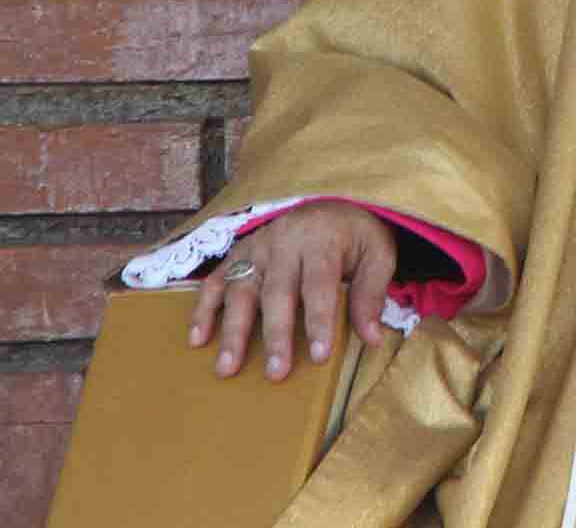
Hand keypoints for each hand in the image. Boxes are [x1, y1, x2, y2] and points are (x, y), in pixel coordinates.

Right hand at [189, 202, 396, 379]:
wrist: (332, 202)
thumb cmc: (355, 235)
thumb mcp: (377, 254)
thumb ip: (372, 294)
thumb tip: (372, 338)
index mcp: (323, 240)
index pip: (320, 285)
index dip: (319, 321)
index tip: (319, 356)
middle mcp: (286, 241)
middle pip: (277, 291)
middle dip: (276, 334)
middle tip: (276, 373)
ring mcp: (257, 247)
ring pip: (241, 288)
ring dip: (233, 329)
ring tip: (227, 367)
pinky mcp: (239, 253)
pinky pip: (216, 280)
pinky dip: (203, 308)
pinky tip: (197, 339)